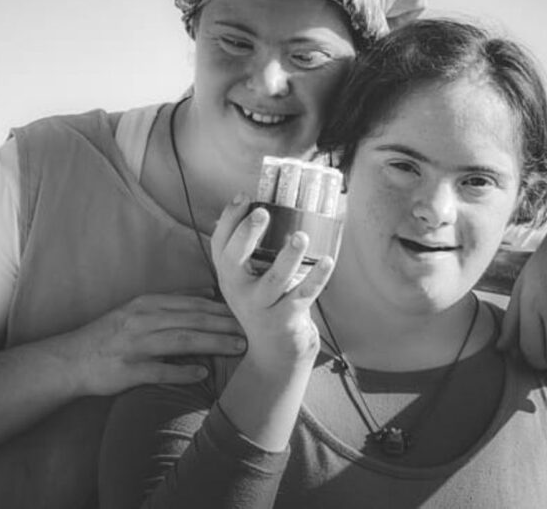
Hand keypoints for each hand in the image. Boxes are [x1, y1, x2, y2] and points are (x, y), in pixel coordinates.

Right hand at [55, 292, 246, 395]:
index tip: (247, 312)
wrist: (70, 360)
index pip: (192, 304)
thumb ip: (171, 302)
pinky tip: (203, 374)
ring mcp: (135, 345)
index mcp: (147, 304)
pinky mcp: (127, 370)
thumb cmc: (110, 335)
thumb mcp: (138, 309)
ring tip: (238, 348)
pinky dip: (182, 371)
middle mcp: (143, 320)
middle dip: (225, 324)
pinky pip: (159, 370)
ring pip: (182, 341)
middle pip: (192, 320)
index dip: (221, 308)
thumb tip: (208, 292)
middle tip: (253, 330)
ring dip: (213, 343)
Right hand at [211, 194, 334, 368]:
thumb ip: (248, 249)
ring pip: (273, 280)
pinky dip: (316, 278)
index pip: (219, 243)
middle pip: (234, 261)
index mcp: (228, 275)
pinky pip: (302, 296)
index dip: (228, 219)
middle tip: (263, 213)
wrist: (273, 351)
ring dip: (287, 258)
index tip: (244, 196)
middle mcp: (238, 290)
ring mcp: (261, 307)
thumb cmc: (264, 302)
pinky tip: (327, 261)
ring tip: (300, 236)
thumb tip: (256, 204)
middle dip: (247, 235)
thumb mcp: (247, 278)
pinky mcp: (285, 319)